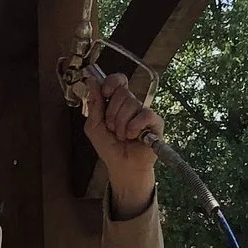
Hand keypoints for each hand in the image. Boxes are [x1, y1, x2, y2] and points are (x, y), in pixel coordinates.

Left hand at [83, 72, 159, 213]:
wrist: (121, 166)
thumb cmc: (109, 147)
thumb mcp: (94, 126)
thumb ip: (94, 104)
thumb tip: (92, 81)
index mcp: (116, 102)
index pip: (118, 80)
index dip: (112, 82)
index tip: (105, 93)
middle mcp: (131, 104)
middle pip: (122, 92)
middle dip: (112, 113)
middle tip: (112, 128)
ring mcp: (144, 112)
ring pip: (131, 104)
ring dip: (121, 124)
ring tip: (122, 136)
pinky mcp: (155, 122)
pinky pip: (144, 115)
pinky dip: (134, 127)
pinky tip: (133, 136)